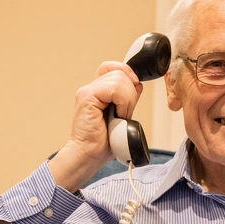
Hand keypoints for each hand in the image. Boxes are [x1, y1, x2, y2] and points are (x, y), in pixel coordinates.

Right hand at [48, 62, 142, 192]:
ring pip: (119, 79)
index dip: (127, 73)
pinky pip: (114, 88)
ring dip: (127, 99)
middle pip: (120, 72)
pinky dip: (122, 102)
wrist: (89, 155)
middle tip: (124, 113)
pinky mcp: (87, 97)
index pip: (114, 67)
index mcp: (98, 91)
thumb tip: (137, 84)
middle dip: (130, 92)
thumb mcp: (123, 116)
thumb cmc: (103, 142)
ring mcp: (87, 91)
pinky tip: (117, 115)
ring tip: (120, 116)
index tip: (134, 90)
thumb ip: (128, 98)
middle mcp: (91, 88)